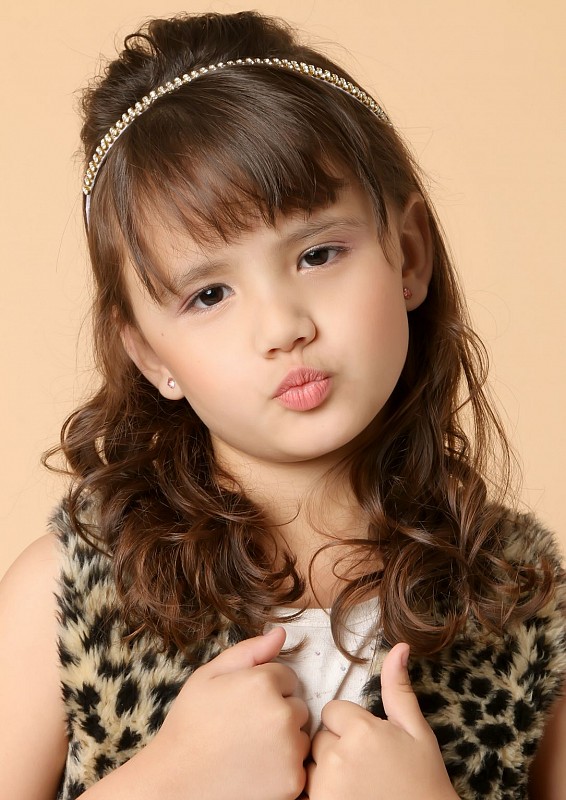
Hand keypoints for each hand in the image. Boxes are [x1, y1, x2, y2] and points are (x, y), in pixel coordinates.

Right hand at [144, 627, 309, 799]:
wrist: (175, 784)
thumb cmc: (189, 726)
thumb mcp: (208, 677)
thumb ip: (248, 652)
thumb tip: (280, 633)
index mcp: (263, 683)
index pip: (287, 676)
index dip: (265, 689)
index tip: (243, 705)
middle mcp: (282, 714)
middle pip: (297, 706)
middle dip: (278, 713)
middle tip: (245, 729)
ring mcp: (290, 750)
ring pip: (300, 736)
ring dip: (284, 740)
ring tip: (248, 750)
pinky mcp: (292, 781)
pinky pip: (299, 765)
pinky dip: (284, 768)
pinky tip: (255, 771)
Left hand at [306, 643, 458, 799]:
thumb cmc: (423, 783)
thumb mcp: (416, 732)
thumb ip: (398, 690)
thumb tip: (399, 646)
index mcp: (361, 731)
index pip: (333, 711)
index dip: (350, 726)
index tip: (368, 745)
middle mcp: (337, 757)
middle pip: (319, 737)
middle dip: (336, 747)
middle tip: (364, 767)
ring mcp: (324, 787)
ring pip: (310, 763)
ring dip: (325, 772)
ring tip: (355, 785)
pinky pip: (305, 789)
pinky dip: (319, 793)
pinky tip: (345, 795)